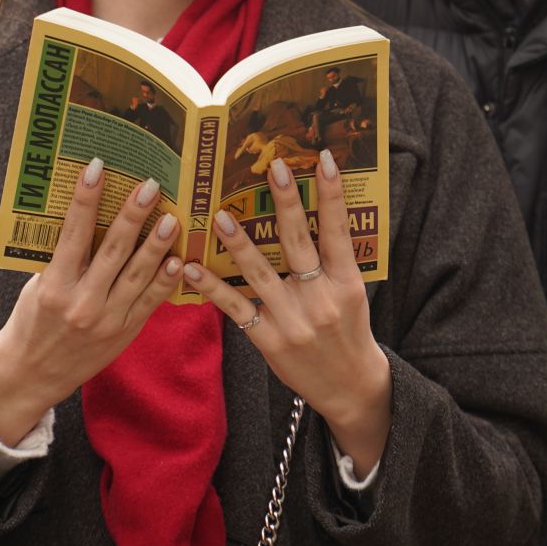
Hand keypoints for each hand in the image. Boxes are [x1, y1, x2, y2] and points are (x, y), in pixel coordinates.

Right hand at [0, 160, 181, 445]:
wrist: (31, 375)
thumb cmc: (32, 322)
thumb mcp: (37, 287)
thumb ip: (61, 259)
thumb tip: (88, 216)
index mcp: (54, 287)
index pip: (73, 234)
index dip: (85, 198)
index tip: (97, 167)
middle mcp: (82, 304)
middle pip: (112, 250)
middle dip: (132, 215)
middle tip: (150, 184)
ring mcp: (107, 320)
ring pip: (137, 274)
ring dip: (157, 244)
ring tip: (172, 216)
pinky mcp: (125, 332)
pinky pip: (150, 302)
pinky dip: (165, 281)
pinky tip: (178, 259)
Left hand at [185, 150, 391, 474]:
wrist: (350, 386)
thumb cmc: (349, 330)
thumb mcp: (353, 293)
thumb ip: (334, 260)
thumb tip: (315, 214)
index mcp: (346, 282)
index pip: (339, 230)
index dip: (332, 194)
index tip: (322, 158)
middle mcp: (320, 299)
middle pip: (300, 243)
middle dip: (286, 202)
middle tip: (274, 167)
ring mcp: (293, 321)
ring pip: (261, 273)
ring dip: (239, 242)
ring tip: (219, 213)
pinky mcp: (269, 340)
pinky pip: (237, 308)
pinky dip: (213, 288)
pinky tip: (193, 268)